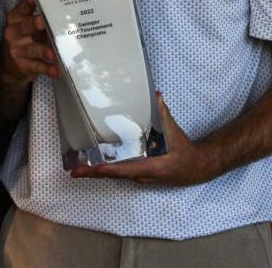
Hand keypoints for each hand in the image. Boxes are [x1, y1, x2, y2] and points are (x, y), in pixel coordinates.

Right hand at [0, 0, 56, 84]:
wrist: (8, 66)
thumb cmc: (23, 39)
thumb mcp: (24, 24)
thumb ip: (35, 12)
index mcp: (15, 20)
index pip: (22, 9)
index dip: (28, 2)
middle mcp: (14, 33)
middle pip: (25, 27)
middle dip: (33, 24)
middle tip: (42, 22)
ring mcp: (18, 50)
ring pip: (32, 49)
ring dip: (43, 51)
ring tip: (52, 53)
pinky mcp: (23, 66)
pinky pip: (36, 67)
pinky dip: (47, 69)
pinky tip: (55, 71)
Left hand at [70, 93, 221, 186]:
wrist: (197, 168)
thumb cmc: (186, 152)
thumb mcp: (176, 133)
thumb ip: (165, 114)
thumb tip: (157, 95)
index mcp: (153, 167)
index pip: (126, 169)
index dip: (109, 169)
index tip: (93, 169)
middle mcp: (144, 175)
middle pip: (115, 175)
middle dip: (94, 173)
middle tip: (74, 171)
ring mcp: (141, 177)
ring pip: (116, 176)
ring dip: (97, 173)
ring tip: (78, 167)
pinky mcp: (140, 174)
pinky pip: (120, 173)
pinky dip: (107, 170)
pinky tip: (94, 164)